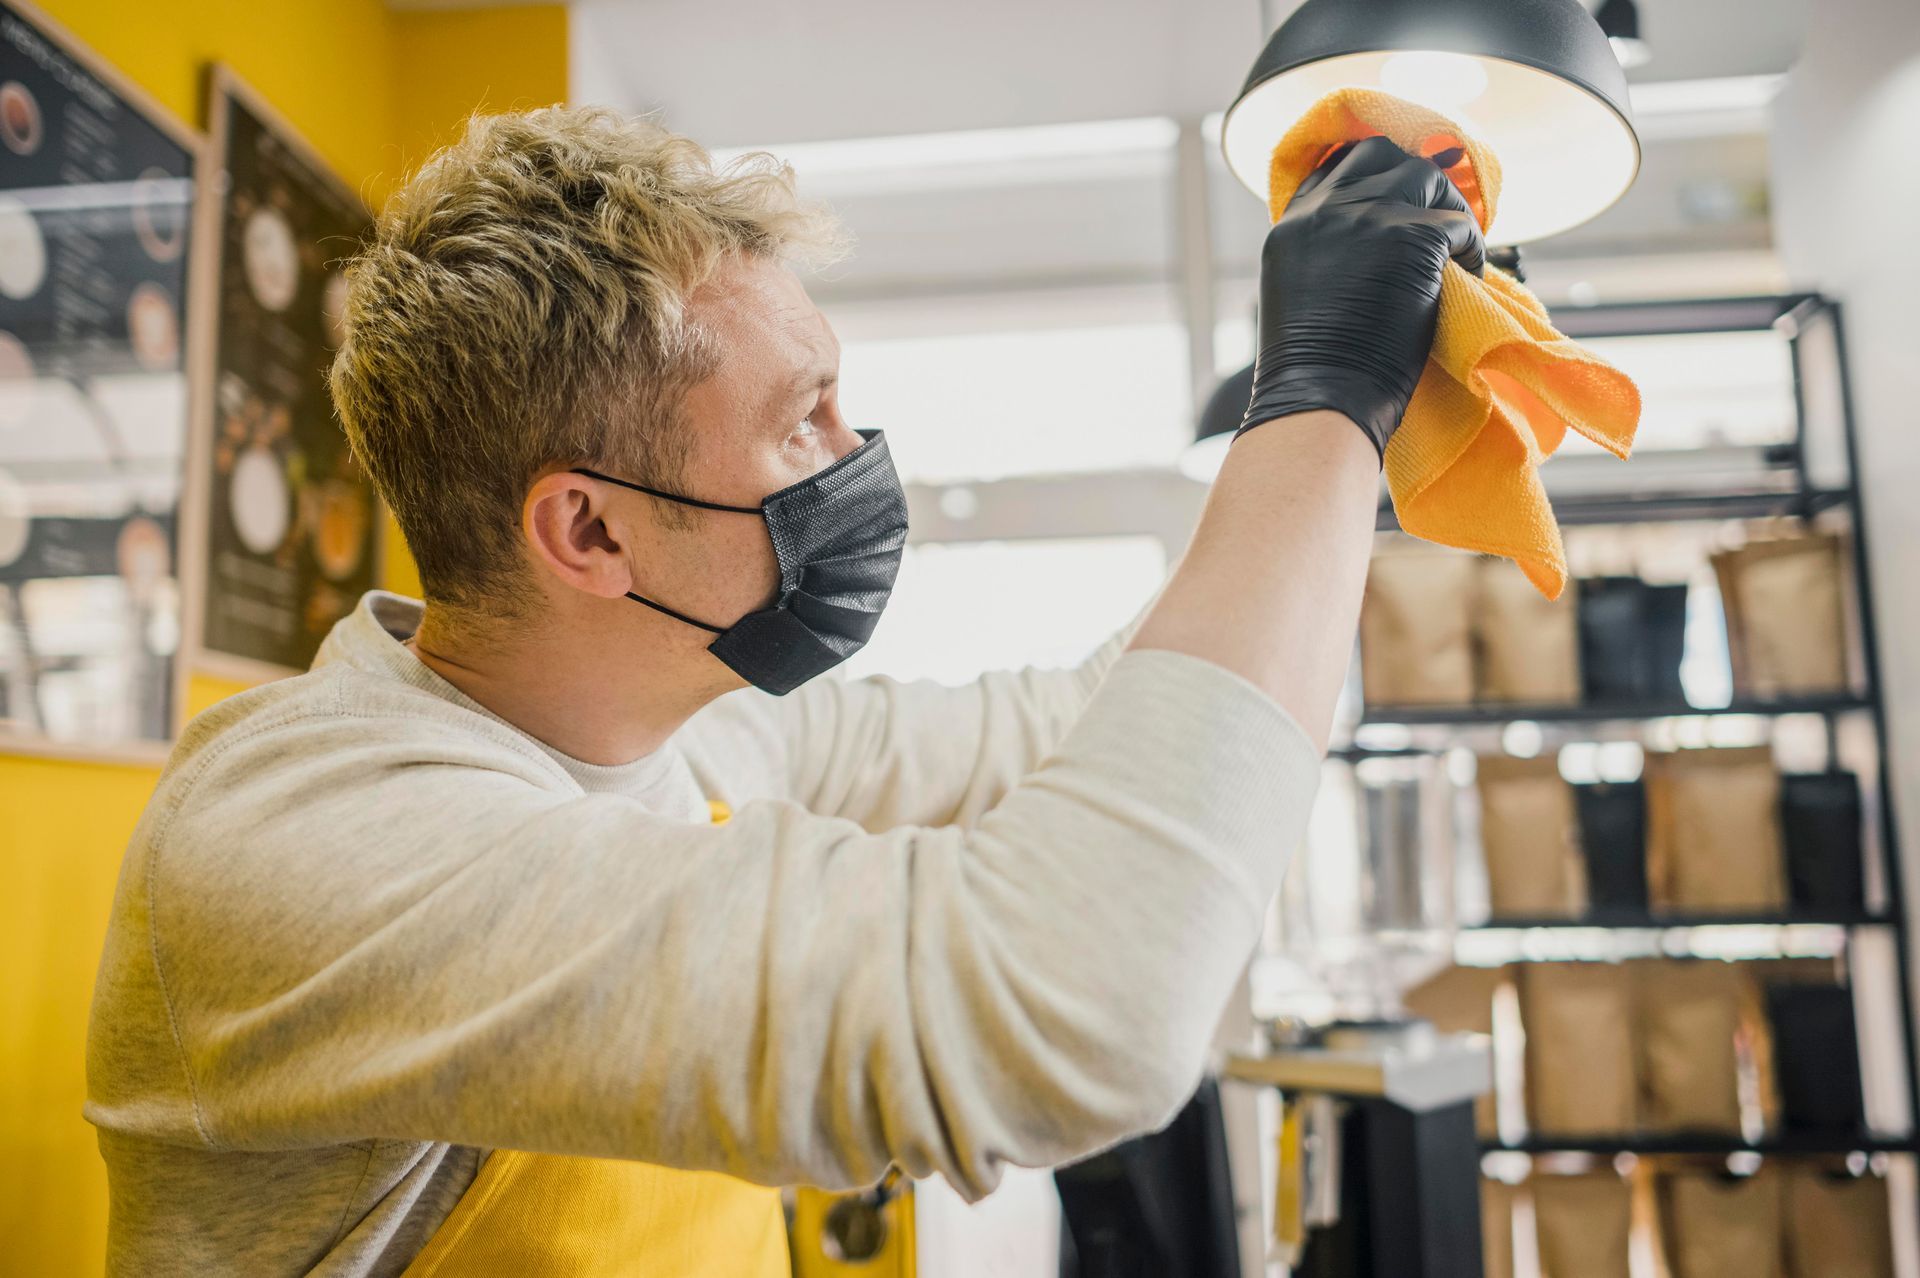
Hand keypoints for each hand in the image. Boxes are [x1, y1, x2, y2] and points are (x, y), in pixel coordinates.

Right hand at [1239, 136, 1486, 458]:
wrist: (1323, 398)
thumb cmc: (1313, 372)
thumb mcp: (1299, 294)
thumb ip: (1327, 255)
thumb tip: (1377, 248)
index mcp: (1293, 225)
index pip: (1335, 167)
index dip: (1374, 179)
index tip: (1398, 203)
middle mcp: (1325, 210)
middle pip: (1380, 153)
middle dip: (1413, 178)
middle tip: (1434, 214)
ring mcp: (1368, 217)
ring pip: (1425, 175)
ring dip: (1447, 205)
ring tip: (1455, 246)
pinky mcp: (1411, 237)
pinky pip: (1460, 222)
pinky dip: (1471, 246)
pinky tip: (1467, 274)